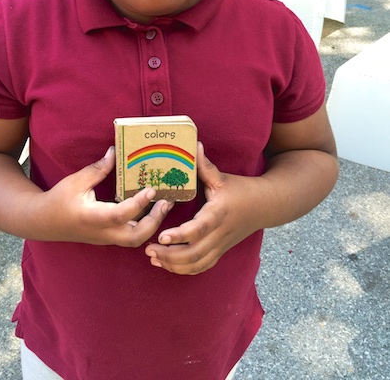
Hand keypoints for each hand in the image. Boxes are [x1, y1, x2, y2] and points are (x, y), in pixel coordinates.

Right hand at [41, 147, 172, 245]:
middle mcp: (102, 233)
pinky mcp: (109, 237)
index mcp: (92, 218)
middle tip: (165, 202)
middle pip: (135, 237)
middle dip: (154, 222)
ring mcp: (106, 238)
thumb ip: (97, 169)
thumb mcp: (75, 181)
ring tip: (164, 204)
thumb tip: (115, 151)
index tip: (151, 190)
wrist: (44, 223)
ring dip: (153, 225)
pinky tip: (153, 209)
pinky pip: (131, 235)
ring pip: (135, 240)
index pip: (119, 216)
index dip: (137, 204)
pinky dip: (145, 225)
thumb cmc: (58, 200)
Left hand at [145, 143, 258, 274]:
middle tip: (148, 249)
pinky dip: (185, 270)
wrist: (266, 206)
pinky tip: (167, 264)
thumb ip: (205, 165)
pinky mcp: (221, 251)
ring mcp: (221, 245)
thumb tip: (194, 143)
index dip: (180, 235)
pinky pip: (203, 267)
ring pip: (197, 264)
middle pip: (194, 253)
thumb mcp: (222, 177)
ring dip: (174, 265)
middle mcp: (220, 233)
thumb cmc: (241, 190)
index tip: (161, 236)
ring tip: (153, 257)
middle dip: (169, 255)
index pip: (198, 229)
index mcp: (218, 213)